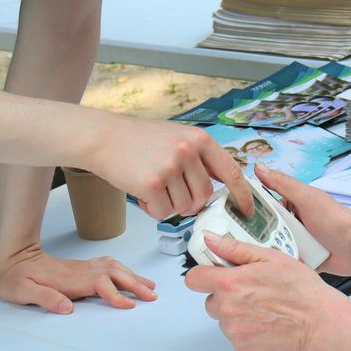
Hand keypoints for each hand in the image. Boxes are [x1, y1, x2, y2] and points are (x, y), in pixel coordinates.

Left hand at [0, 241, 156, 312]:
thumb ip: (44, 298)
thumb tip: (68, 308)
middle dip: (135, 284)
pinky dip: (124, 270)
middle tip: (153, 296)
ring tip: (150, 286)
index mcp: (69, 279)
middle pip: (114, 273)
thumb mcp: (21, 291)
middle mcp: (80, 271)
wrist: (14, 258)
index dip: (116, 294)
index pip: (100, 284)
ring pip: (114, 267)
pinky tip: (130, 275)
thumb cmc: (15, 278)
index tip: (130, 305)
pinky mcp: (82, 267)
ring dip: (133, 276)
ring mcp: (82, 267)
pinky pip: (108, 265)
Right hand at [89, 114, 253, 220]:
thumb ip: (200, 158)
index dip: (242, 194)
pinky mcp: (152, 183)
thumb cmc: (139, 140)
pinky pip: (163, 212)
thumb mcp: (178, 137)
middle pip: (204, 196)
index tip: (247, 210)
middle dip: (189, 202)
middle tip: (171, 193)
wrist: (104, 137)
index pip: (231, 171)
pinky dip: (153, 209)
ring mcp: (170, 166)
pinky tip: (142, 192)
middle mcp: (188, 151)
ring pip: (183, 207)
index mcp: (200, 139)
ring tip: (153, 186)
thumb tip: (222, 185)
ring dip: (168, 205)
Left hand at [184, 232, 347, 350]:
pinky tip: (265, 321)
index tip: (214, 273)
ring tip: (262, 306)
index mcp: (230, 283)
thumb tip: (211, 239)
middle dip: (225, 294)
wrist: (318, 322)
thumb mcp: (269, 257)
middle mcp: (227, 309)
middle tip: (251, 290)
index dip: (203, 273)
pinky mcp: (242, 348)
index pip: (194, 279)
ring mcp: (234, 331)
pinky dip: (245, 329)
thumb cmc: (300, 289)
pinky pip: (235, 335)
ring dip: (236, 312)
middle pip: (210, 299)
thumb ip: (235, 248)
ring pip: (223, 318)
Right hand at [255, 164, 350, 277]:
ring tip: (280, 250)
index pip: (267, 203)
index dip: (255, 209)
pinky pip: (286, 259)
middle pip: (269, 226)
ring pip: (276, 244)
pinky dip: (285, 261)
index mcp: (294, 202)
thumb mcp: (306, 197)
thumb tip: (260, 167)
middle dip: (267, 234)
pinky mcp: (303, 256)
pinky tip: (282, 264)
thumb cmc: (336, 220)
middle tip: (269, 236)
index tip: (244, 215)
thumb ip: (282, 183)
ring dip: (277, 249)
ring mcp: (299, 239)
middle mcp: (295, 220)